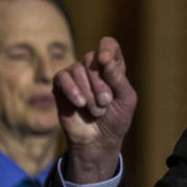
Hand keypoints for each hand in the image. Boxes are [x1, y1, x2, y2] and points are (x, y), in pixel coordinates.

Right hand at [53, 36, 136, 182]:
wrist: (98, 141)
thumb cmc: (116, 120)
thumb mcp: (126, 99)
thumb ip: (117, 77)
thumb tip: (102, 56)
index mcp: (112, 68)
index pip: (109, 45)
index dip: (106, 48)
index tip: (105, 60)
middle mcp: (93, 68)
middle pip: (92, 59)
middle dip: (100, 83)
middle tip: (105, 103)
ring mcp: (76, 76)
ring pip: (78, 69)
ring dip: (88, 92)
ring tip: (96, 110)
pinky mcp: (60, 86)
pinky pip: (62, 77)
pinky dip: (72, 90)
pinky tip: (79, 103)